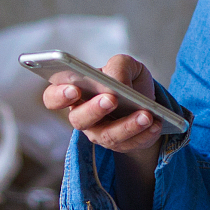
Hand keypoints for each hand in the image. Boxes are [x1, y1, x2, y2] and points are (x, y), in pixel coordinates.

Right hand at [40, 54, 165, 157]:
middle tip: (111, 99)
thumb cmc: (126, 79)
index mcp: (75, 93)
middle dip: (94, 110)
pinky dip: (145, 134)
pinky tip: (156, 124)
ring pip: (108, 136)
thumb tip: (118, 83)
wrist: (145, 100)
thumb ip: (118, 66)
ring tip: (146, 115)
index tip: (73, 89)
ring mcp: (100, 134)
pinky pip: (131, 144)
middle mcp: (82, 117)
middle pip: (79, 120)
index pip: (53, 97)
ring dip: (127, 126)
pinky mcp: (122, 146)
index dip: (59, 95)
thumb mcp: (125, 64)